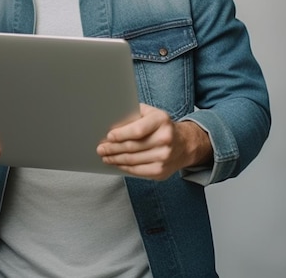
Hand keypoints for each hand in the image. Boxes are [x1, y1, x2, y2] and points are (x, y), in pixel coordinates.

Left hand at [96, 103, 212, 179]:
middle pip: (132, 147)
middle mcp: (165, 139)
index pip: (137, 130)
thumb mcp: (150, 113)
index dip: (121, 134)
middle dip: (112, 148)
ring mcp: (164, 157)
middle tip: (100, 148)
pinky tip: (116, 163)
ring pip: (133, 160)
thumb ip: (133, 114)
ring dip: (115, 159)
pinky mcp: (161, 171)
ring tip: (105, 156)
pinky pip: (137, 171)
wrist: (184, 144)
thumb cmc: (161, 125)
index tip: (108, 136)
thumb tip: (112, 122)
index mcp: (161, 120)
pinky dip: (124, 167)